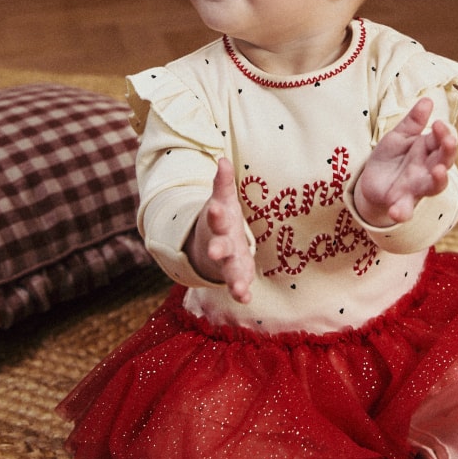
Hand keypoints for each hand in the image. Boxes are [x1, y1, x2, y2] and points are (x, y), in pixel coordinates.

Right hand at [184, 158, 254, 302]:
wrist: (212, 247)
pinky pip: (239, 286)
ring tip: (237, 289)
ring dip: (233, 279)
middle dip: (216, 249)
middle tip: (213, 251)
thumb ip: (222, 183)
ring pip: (229, 271)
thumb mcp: (222, 200)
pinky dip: (241, 293)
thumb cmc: (223, 219)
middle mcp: (221, 244)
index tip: (214, 208)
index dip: (216, 214)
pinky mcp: (237, 275)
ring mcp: (228, 262)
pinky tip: (245, 299)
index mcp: (219, 224)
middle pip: (218, 247)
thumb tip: (222, 159)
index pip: (216, 218)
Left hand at [354, 98, 456, 227]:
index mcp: (428, 150)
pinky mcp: (400, 202)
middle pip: (445, 160)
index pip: (442, 140)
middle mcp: (427, 169)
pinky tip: (397, 213)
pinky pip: (405, 209)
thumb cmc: (390, 156)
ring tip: (439, 171)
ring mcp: (416, 187)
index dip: (444, 132)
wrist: (371, 181)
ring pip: (434, 185)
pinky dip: (403, 212)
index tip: (438, 124)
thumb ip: (412, 122)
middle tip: (448, 140)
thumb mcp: (398, 136)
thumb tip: (427, 100)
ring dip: (439, 179)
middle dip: (448, 151)